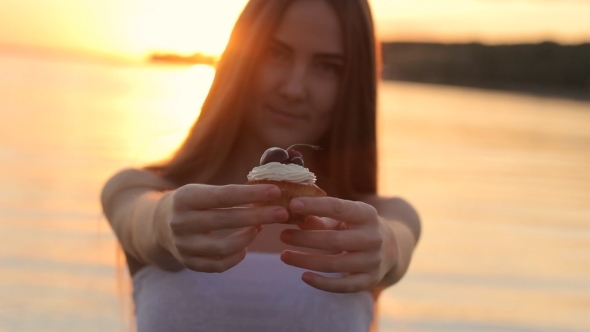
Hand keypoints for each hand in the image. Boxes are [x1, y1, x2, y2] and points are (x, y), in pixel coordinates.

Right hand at [164, 184, 288, 271]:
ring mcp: (183, 245)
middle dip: (259, 216)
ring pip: (224, 246)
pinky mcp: (188, 262)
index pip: (223, 195)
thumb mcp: (202, 191)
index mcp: (186, 198)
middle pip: (227, 220)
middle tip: (282, 213)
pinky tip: (245, 248)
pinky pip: (218, 265)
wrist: (158, 225)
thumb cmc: (193, 203)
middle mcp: (181, 222)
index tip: (276, 191)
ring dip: (248, 237)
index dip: (251, 194)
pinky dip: (236, 257)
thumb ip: (230, 193)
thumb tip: (270, 192)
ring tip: (260, 228)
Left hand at [279, 197, 397, 292]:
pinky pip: (343, 285)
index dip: (314, 206)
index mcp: (366, 214)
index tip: (292, 204)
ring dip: (305, 260)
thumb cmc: (356, 227)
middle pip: (333, 239)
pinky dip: (322, 283)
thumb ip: (321, 218)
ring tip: (284, 256)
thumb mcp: (344, 218)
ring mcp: (373, 260)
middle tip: (282, 235)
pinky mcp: (370, 280)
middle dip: (304, 238)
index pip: (338, 208)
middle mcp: (373, 237)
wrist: (390, 250)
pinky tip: (303, 276)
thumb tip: (295, 217)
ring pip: (334, 264)